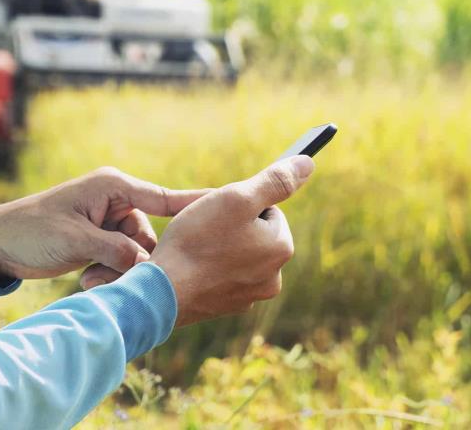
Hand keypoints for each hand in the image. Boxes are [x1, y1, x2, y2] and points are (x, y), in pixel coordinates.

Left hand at [0, 167, 208, 281]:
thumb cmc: (31, 230)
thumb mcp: (75, 239)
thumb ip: (115, 251)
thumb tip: (148, 268)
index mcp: (113, 186)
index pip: (165, 197)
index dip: (196, 206)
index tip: (227, 209)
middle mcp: (116, 201)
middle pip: (152, 234)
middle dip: (139, 258)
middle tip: (114, 272)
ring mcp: (109, 221)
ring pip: (139, 251)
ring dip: (121, 269)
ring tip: (90, 276)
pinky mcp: (102, 240)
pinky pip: (123, 259)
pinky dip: (112, 272)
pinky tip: (88, 277)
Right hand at [150, 155, 314, 326]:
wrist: (162, 292)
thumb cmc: (198, 241)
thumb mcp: (237, 198)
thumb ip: (276, 181)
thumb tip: (307, 163)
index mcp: (281, 248)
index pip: (268, 209)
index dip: (240, 204)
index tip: (219, 213)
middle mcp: (273, 277)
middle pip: (254, 234)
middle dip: (232, 226)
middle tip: (204, 230)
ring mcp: (250, 296)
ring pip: (238, 255)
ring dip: (220, 247)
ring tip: (196, 248)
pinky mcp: (227, 307)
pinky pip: (222, 276)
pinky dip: (209, 268)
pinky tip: (191, 267)